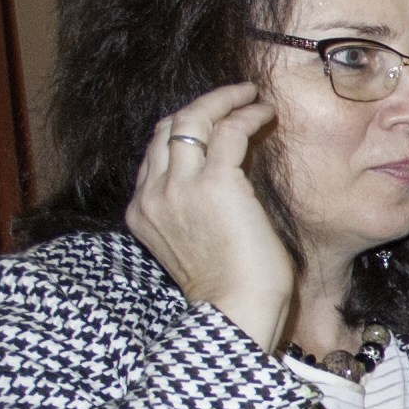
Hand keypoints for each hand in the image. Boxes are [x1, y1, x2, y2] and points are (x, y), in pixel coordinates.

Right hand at [124, 82, 293, 350]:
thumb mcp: (197, 247)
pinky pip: (229, 131)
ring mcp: (179, 186)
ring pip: (192, 119)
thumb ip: (197, 214)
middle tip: (235, 97)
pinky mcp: (216, 183)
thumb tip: (229, 191)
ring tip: (251, 96)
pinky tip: (265, 113)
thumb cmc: (231, 292)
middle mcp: (153, 194)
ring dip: (224, 100)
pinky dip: (246, 114)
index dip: (185, 129)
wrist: (235, 313)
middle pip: (167, 128)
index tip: (215, 122)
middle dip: (201, 106)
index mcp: (143, 211)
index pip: (155, 153)